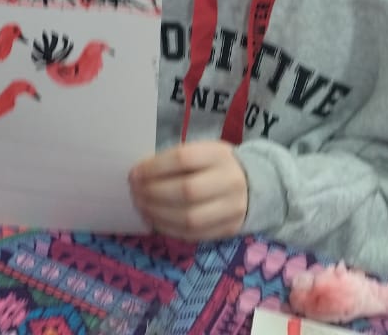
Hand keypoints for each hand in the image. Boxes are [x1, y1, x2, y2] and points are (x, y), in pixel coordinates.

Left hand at [129, 140, 247, 240]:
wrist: (253, 184)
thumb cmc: (214, 165)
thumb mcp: (201, 152)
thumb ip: (174, 161)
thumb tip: (139, 175)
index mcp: (218, 155)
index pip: (183, 159)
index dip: (154, 168)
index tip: (134, 174)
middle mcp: (229, 181)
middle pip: (186, 191)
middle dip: (153, 193)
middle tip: (135, 192)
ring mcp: (232, 208)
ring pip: (190, 218)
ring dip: (158, 214)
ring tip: (141, 207)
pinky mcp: (229, 229)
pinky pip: (195, 235)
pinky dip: (169, 229)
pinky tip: (155, 220)